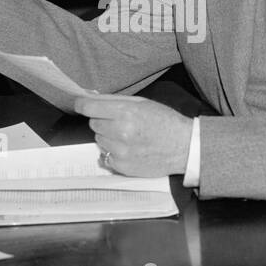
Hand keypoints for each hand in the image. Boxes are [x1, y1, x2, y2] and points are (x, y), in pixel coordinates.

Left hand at [75, 96, 193, 177]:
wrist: (184, 147)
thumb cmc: (166, 122)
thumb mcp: (143, 103)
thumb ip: (116, 101)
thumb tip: (92, 99)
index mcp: (125, 112)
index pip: (89, 108)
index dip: (82, 105)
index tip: (81, 105)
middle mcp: (120, 131)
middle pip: (93, 124)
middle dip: (102, 121)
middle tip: (118, 122)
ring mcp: (120, 151)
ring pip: (99, 140)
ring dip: (108, 137)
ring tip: (127, 137)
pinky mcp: (122, 166)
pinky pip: (105, 157)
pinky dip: (112, 153)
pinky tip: (128, 149)